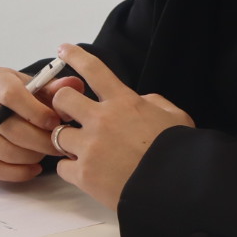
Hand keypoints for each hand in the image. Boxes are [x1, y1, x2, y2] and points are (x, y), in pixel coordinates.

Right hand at [0, 65, 85, 182]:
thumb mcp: (41, 86)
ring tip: (46, 153)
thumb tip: (74, 86)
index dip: (36, 112)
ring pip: (3, 150)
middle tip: (60, 145)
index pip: (11, 95)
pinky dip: (16, 173)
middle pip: (9, 127)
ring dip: (31, 157)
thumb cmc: (26, 97)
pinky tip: (33, 169)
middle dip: (40, 140)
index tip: (55, 122)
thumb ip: (59, 87)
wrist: (0, 108)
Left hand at [49, 43, 193, 209]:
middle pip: (62, 99)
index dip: (75, 56)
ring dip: (66, 141)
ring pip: (57, 134)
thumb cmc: (180, 152)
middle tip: (68, 115)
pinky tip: (86, 173)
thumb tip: (141, 101)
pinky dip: (71, 169)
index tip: (63, 49)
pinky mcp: (84, 174)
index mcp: (124, 102)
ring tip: (80, 150)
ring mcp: (90, 147)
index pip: (94, 69)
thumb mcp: (175, 116)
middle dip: (61, 105)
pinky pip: (62, 167)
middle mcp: (102, 120)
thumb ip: (154, 103)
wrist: (176, 187)